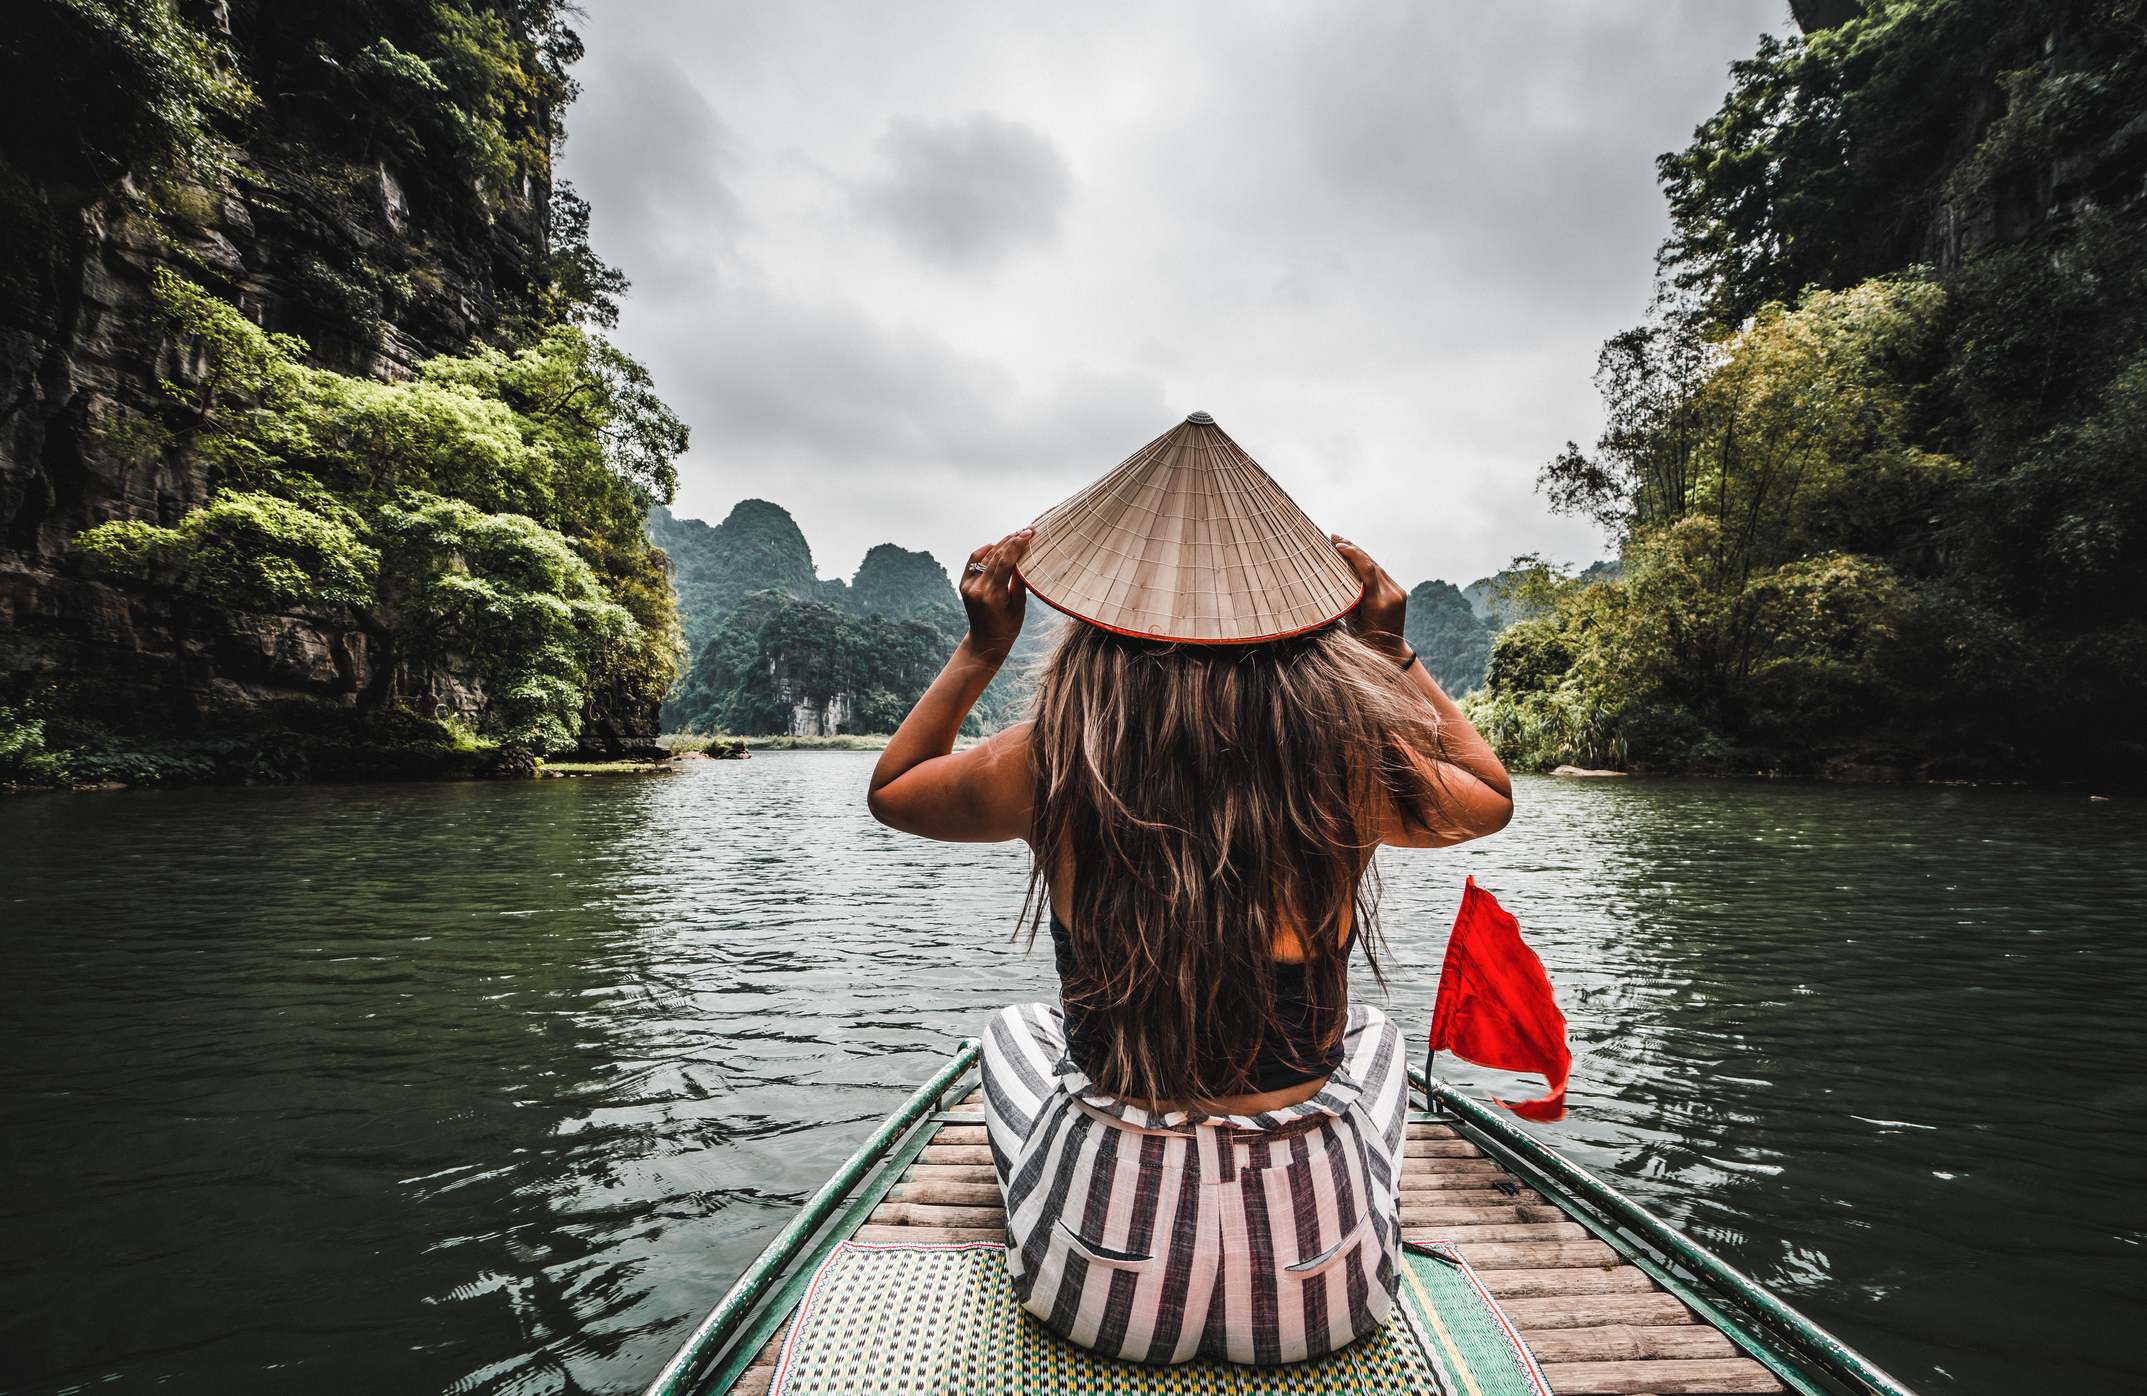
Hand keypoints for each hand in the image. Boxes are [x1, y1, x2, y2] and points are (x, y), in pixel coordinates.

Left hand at [960, 528, 1031, 659]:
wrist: (985, 641)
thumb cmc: (1008, 626)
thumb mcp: (1019, 606)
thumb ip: (1019, 581)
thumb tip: (1023, 556)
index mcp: (992, 595)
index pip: (1004, 562)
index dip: (1017, 545)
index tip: (1029, 533)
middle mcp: (977, 588)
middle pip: (994, 555)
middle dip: (1011, 540)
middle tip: (1026, 530)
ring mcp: (967, 586)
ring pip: (984, 555)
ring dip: (1000, 544)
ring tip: (1015, 536)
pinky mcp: (963, 584)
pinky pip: (974, 560)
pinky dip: (986, 551)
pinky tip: (997, 546)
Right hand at [1331, 534, 1408, 658]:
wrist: (1390, 652)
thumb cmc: (1364, 640)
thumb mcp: (1351, 619)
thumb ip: (1349, 597)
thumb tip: (1336, 575)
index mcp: (1378, 603)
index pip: (1367, 569)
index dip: (1353, 554)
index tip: (1337, 545)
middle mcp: (1392, 595)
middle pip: (1372, 563)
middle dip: (1354, 549)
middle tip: (1335, 537)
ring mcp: (1399, 593)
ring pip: (1377, 567)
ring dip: (1360, 556)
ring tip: (1342, 544)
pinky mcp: (1401, 592)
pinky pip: (1382, 575)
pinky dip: (1368, 566)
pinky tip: (1356, 559)